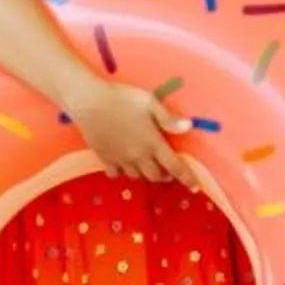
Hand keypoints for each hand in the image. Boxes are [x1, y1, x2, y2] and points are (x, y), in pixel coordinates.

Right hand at [72, 78, 191, 185]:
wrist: (89, 102)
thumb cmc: (122, 98)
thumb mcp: (150, 102)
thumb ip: (168, 118)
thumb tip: (188, 127)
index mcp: (152, 143)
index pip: (174, 166)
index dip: (187, 177)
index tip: (195, 186)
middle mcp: (138, 156)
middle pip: (155, 176)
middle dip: (165, 176)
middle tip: (168, 170)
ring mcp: (120, 159)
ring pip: (137, 176)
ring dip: (145, 173)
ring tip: (147, 164)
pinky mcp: (105, 158)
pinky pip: (116, 173)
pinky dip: (123, 172)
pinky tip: (124, 163)